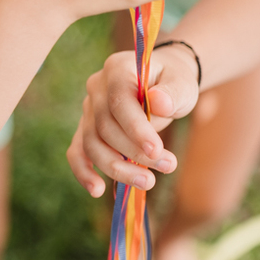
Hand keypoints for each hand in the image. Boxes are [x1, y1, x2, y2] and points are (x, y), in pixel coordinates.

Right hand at [66, 43, 200, 196]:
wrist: (161, 85)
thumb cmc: (172, 83)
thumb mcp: (182, 83)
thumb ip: (173, 92)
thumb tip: (159, 103)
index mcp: (117, 69)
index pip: (119, 101)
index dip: (136, 129)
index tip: (157, 151)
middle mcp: (95, 88)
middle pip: (105, 126)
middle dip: (134, 152)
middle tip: (169, 165)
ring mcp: (87, 110)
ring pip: (91, 144)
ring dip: (118, 168)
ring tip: (148, 182)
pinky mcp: (85, 130)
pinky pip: (77, 152)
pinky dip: (83, 172)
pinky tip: (97, 190)